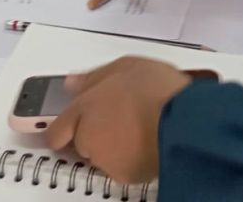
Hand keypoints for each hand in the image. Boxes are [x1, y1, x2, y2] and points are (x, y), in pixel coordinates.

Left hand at [46, 57, 190, 184]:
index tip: (69, 127)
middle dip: (93, 134)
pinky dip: (129, 159)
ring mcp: (105, 159)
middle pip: (80, 143)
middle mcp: (89, 136)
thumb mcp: (127, 66)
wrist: (185, 121)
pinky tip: (148, 142)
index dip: (63, 129)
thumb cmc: (159, 89)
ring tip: (139, 128)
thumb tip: (72, 83)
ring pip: (101, 156)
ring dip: (112, 146)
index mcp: (85, 107)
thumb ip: (94, 76)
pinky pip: (120, 167)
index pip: (57, 130)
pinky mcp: (124, 175)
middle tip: (119, 120)